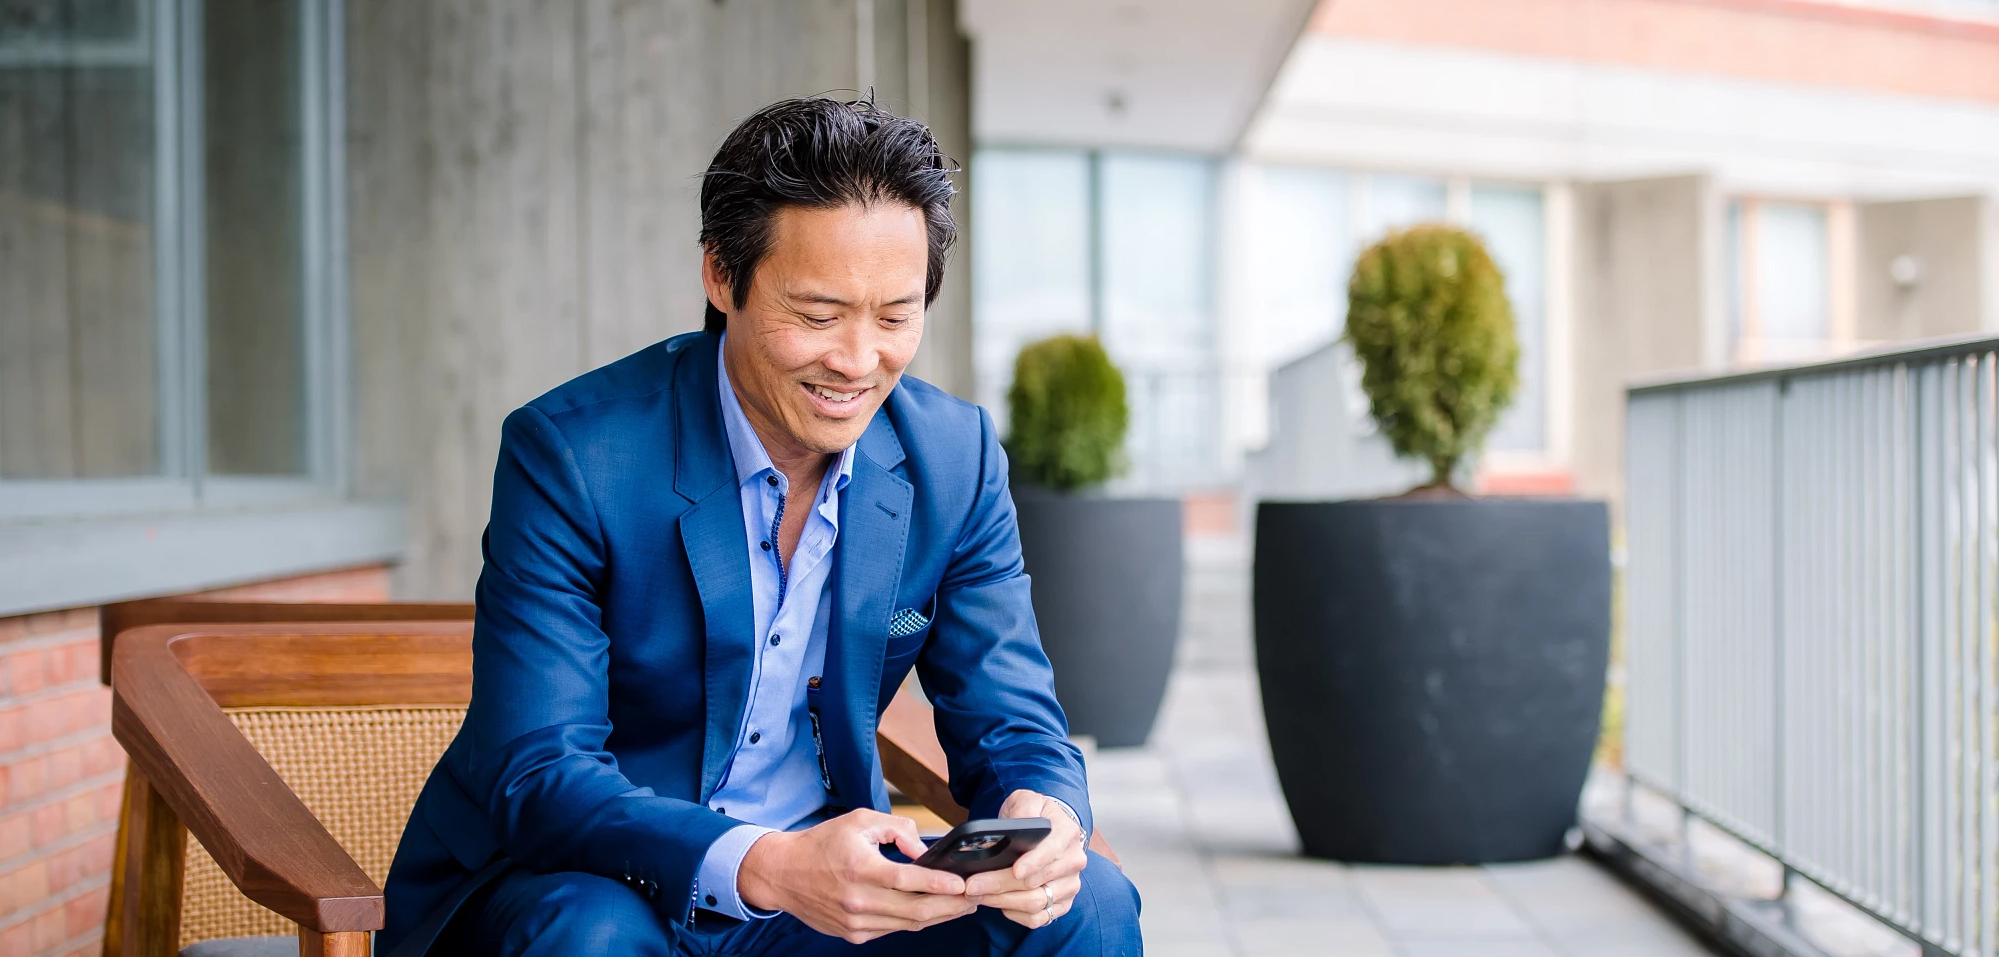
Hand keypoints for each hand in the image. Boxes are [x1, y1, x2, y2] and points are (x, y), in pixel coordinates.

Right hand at [737, 808, 974, 943]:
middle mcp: (858, 900)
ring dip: (938, 916)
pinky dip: (914, 920)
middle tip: (974, 898)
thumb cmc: (821, 843)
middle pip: (916, 910)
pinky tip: (930, 910)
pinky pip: (892, 929)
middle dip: (951, 906)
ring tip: (960, 906)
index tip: (964, 884)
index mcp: (860, 868)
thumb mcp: (859, 821)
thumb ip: (897, 828)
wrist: (782, 873)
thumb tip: (923, 849)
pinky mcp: (853, 934)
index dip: (941, 885)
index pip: (910, 881)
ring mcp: (856, 922)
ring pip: (908, 924)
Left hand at [964, 790, 1087, 928]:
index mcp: (1067, 833)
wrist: (1048, 829)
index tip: (1014, 870)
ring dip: (1002, 902)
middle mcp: (1073, 861)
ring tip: (977, 895)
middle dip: (1000, 885)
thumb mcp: (1026, 799)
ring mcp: (1070, 885)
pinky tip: (998, 903)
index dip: (1033, 863)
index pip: (1052, 851)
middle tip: (972, 886)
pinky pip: (1039, 918)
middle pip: (1036, 882)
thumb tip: (1019, 822)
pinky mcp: (1063, 903)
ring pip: (1036, 903)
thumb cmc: (1034, 815)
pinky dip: (1015, 914)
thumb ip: (1024, 807)